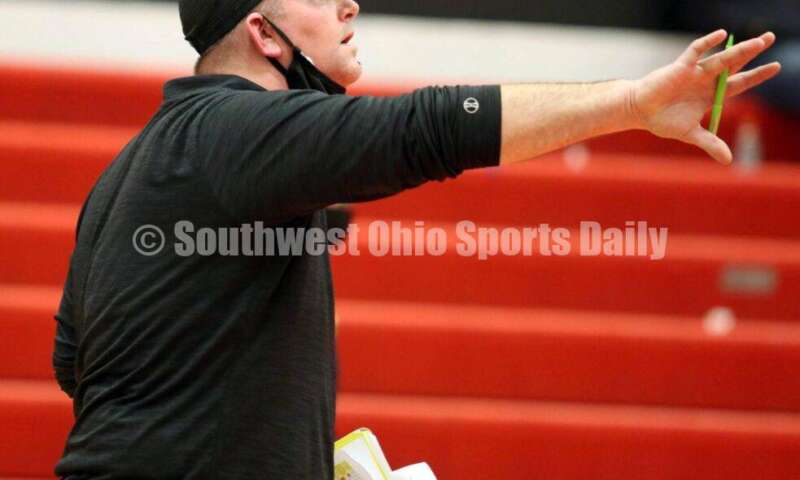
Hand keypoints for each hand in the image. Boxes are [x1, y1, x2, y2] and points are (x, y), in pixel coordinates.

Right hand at [629, 30, 780, 163]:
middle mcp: (707, 80)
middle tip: (771, 38)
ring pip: (722, 58)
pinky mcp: (680, 67)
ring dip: (740, 50)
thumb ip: (711, 143)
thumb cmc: (663, 121)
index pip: (740, 83)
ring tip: (760, 41)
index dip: (757, 75)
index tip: (776, 66)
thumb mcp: (690, 134)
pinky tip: (722, 35)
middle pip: (735, 65)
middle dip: (753, 52)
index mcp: (712, 95)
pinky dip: (707, 42)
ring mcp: (695, 72)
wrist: (639, 112)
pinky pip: (696, 51)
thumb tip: (729, 161)